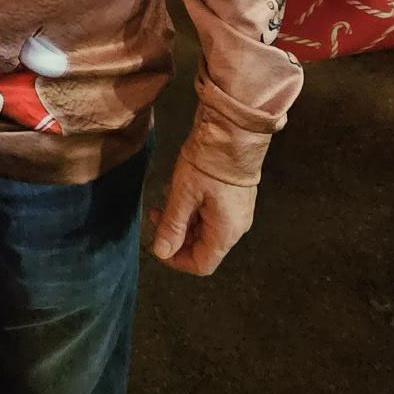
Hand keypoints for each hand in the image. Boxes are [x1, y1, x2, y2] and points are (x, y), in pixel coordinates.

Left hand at [147, 153, 255, 276]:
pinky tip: (180, 187)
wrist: (234, 130)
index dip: (176, 260)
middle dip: (175, 233)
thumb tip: (161, 252)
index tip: (157, 242)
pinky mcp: (235, 197)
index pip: (202, 264)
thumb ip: (172, 226)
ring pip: (204, 227)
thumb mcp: (183, 194)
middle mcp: (236, 227)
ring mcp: (238, 212)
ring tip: (166, 194)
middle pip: (202, 246)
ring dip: (182, 217)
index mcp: (226, 232)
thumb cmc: (208, 163)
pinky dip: (193, 206)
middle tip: (155, 213)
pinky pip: (211, 212)